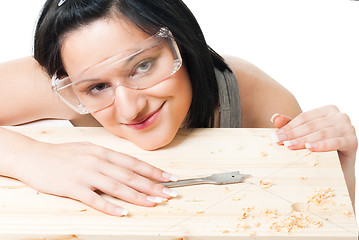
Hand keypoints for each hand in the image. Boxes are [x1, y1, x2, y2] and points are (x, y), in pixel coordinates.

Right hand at [11, 141, 177, 215]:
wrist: (34, 156)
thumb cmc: (63, 154)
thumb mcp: (88, 150)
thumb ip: (108, 158)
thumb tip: (128, 166)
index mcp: (103, 152)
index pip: (134, 162)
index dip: (153, 171)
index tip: (169, 178)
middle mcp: (97, 161)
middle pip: (130, 175)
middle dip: (152, 186)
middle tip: (169, 194)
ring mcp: (85, 174)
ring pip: (117, 187)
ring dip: (137, 197)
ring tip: (153, 203)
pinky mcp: (72, 187)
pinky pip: (94, 199)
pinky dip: (109, 207)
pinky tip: (122, 213)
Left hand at [271, 105, 356, 203]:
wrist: (339, 168)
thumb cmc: (320, 147)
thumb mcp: (304, 135)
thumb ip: (291, 126)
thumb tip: (274, 118)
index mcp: (327, 110)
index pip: (304, 118)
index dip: (288, 127)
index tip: (275, 136)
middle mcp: (339, 116)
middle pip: (311, 125)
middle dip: (293, 134)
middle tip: (280, 141)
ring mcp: (348, 128)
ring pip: (321, 133)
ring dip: (304, 140)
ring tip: (290, 146)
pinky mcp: (352, 141)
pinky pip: (335, 142)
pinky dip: (322, 145)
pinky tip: (310, 148)